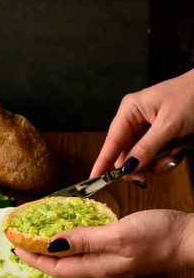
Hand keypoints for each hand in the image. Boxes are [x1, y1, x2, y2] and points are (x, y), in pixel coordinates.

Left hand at [13, 210, 193, 277]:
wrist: (190, 240)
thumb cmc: (159, 238)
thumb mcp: (118, 236)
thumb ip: (85, 239)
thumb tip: (52, 244)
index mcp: (98, 265)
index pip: (57, 267)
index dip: (34, 258)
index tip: (15, 247)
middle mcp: (101, 265)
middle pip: (62, 264)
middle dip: (39, 254)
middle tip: (21, 240)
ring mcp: (112, 258)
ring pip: (74, 255)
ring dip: (54, 246)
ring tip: (39, 235)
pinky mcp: (121, 248)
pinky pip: (88, 246)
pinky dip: (74, 238)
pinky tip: (72, 229)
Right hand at [91, 69, 193, 185]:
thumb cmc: (192, 97)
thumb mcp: (169, 124)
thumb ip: (147, 148)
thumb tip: (127, 168)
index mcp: (130, 110)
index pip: (111, 142)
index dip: (102, 162)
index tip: (93, 180)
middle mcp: (134, 120)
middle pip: (125, 154)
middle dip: (138, 167)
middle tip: (146, 179)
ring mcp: (146, 128)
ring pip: (140, 158)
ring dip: (155, 164)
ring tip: (173, 157)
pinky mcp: (158, 136)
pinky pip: (153, 156)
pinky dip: (164, 159)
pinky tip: (177, 152)